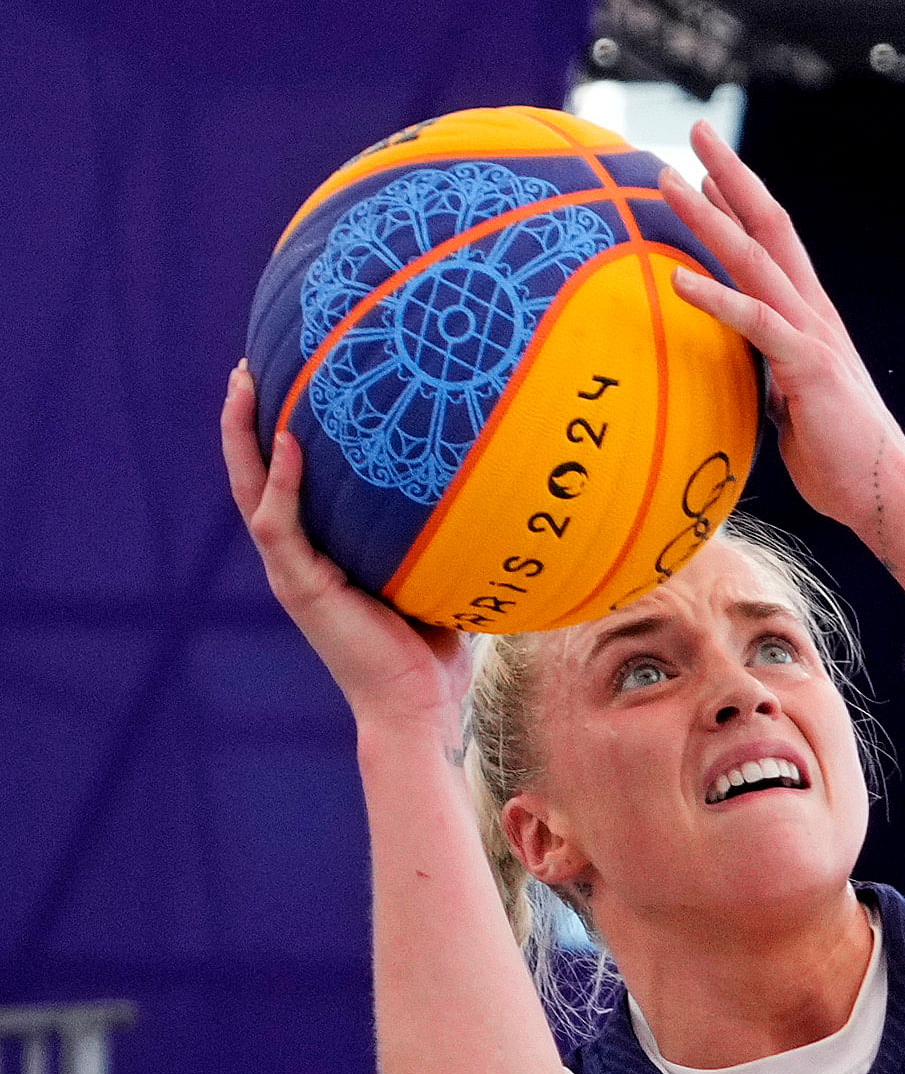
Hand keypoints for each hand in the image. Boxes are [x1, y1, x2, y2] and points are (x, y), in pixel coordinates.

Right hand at [218, 363, 471, 741]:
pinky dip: (281, 481)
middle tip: (250, 365)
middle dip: (245, 419)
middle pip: (255, 474)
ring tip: (249, 382)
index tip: (286, 382)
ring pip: (251, 488)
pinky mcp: (298, 586)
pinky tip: (288, 440)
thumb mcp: (439, 579)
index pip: (289, 483)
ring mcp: (292, 571)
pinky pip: (279, 523)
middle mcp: (297, 557)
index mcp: (322, 554)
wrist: (421, 709)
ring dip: (243, 434)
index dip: (280, 435)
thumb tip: (492, 489)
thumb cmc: (437, 653)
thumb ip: (441, 537)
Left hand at [658, 121, 904, 541]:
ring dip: (711, 217)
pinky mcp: (809, 367)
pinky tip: (678, 279)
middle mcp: (813, 315)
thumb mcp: (791, 406)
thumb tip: (744, 371)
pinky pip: (757, 323)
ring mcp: (813, 337)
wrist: (887, 494)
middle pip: (769, 228)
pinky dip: (717, 297)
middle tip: (696, 130)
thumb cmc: (838, 461)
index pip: (771, 246)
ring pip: (756, 260)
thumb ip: (769, 375)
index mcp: (809, 321)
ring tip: (668, 180)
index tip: (702, 169)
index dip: (737, 204)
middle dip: (730, 176)